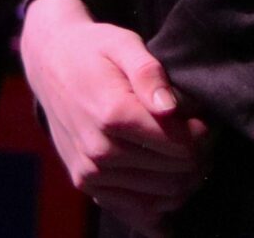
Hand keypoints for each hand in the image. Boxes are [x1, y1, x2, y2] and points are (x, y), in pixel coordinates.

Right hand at [22, 0, 209, 232]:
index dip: (203, 133)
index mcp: (113, 115)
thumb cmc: (94, 50)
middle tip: (202, 134)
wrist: (50, 64)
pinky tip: (170, 185)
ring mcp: (91, 173)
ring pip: (161, 196)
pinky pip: (136, 211)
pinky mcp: (86, 184)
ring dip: (185, 178)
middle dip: (199, 156)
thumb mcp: (123, 43)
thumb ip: (149, 72)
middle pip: (174, 172)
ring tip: (187, 151)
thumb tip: (171, 108)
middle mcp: (99, 151)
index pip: (180, 145)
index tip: (203, 117)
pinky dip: (160, 204)